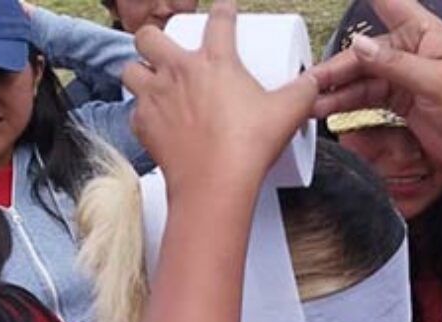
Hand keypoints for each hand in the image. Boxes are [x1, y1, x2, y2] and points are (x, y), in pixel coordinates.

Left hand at [123, 2, 318, 191]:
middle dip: (154, 37)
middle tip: (167, 48)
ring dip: (138, 71)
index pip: (218, 20)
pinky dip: (141, 112)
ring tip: (151, 79)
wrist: (215, 184)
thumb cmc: (248, 146)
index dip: (223, 9)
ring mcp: (155, 96)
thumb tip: (312, 82)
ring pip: (129, 69)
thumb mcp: (288, 112)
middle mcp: (178, 71)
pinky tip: (154, 118)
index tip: (224, 9)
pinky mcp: (142, 125)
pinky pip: (132, 110)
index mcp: (215, 60)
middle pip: (148, 35)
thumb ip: (303, 91)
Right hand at [309, 0, 441, 169]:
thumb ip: (395, 64)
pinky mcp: (397, 98)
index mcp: (424, 32)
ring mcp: (401, 74)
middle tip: (311, 82)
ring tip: (313, 102)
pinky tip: (329, 108)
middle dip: (336, 66)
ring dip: (336, 89)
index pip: (389, 2)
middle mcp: (410, 48)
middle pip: (364, 51)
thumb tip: (360, 45)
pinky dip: (346, 102)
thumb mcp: (436, 82)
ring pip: (360, 76)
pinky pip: (365, 96)